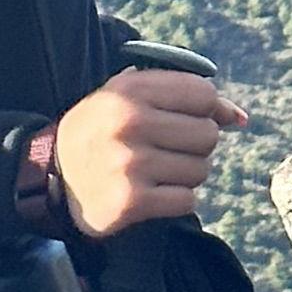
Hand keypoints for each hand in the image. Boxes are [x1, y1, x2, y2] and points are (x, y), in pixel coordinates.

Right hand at [34, 63, 247, 237]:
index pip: (203, 94)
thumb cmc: (102, 130)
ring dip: (185, 175)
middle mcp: (130, 123)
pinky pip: (186, 200)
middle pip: (208, 134)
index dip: (206, 109)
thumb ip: (183, 95)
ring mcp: (131, 164)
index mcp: (129, 90)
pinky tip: (151, 192)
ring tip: (155, 171)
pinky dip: (175, 199)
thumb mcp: (128, 96)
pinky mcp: (132, 201)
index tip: (189, 119)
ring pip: (200, 170)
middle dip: (196, 145)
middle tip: (167, 149)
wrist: (52, 176)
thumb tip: (240, 118)